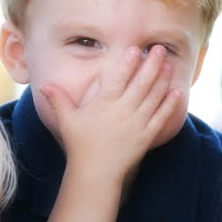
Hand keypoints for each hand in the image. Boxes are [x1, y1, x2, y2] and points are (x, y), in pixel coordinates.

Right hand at [40, 45, 181, 179]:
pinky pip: (161, 117)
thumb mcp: (67, 121)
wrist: (96, 173)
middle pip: (141, 83)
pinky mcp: (146, 136)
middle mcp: (123, 112)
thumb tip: (43, 85)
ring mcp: (137, 124)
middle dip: (151, 64)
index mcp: (104, 105)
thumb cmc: (80, 146)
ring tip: (168, 63)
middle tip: (158, 49)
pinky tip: (177, 92)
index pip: (118, 78)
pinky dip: (170, 104)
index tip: (135, 48)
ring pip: (153, 97)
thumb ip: (58, 100)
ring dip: (162, 79)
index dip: (127, 63)